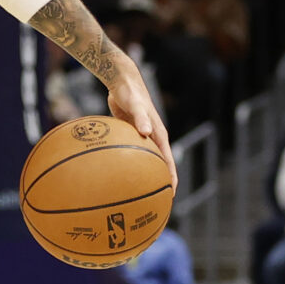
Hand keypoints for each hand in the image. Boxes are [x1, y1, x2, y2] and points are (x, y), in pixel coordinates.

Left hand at [103, 61, 176, 190]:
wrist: (122, 82)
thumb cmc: (130, 92)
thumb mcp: (135, 105)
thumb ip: (140, 118)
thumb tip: (146, 132)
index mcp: (158, 135)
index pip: (168, 162)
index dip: (170, 179)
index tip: (170, 196)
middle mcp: (152, 138)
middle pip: (159, 166)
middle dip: (158, 183)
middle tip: (154, 202)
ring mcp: (142, 137)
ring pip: (144, 162)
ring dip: (143, 176)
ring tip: (135, 194)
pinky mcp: (130, 135)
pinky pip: (130, 154)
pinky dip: (127, 165)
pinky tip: (114, 174)